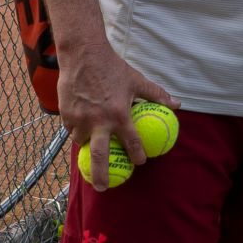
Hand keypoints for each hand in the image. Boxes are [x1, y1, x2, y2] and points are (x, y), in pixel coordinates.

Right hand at [58, 46, 178, 190]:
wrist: (82, 54)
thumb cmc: (113, 68)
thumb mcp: (137, 80)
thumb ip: (157, 95)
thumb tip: (177, 104)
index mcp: (119, 115)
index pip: (132, 142)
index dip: (137, 155)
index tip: (140, 162)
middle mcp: (99, 121)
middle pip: (100, 156)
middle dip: (101, 176)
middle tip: (104, 187)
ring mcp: (80, 119)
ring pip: (82, 142)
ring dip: (87, 147)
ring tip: (91, 151)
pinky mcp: (66, 114)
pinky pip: (71, 128)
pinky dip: (76, 130)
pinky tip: (80, 129)